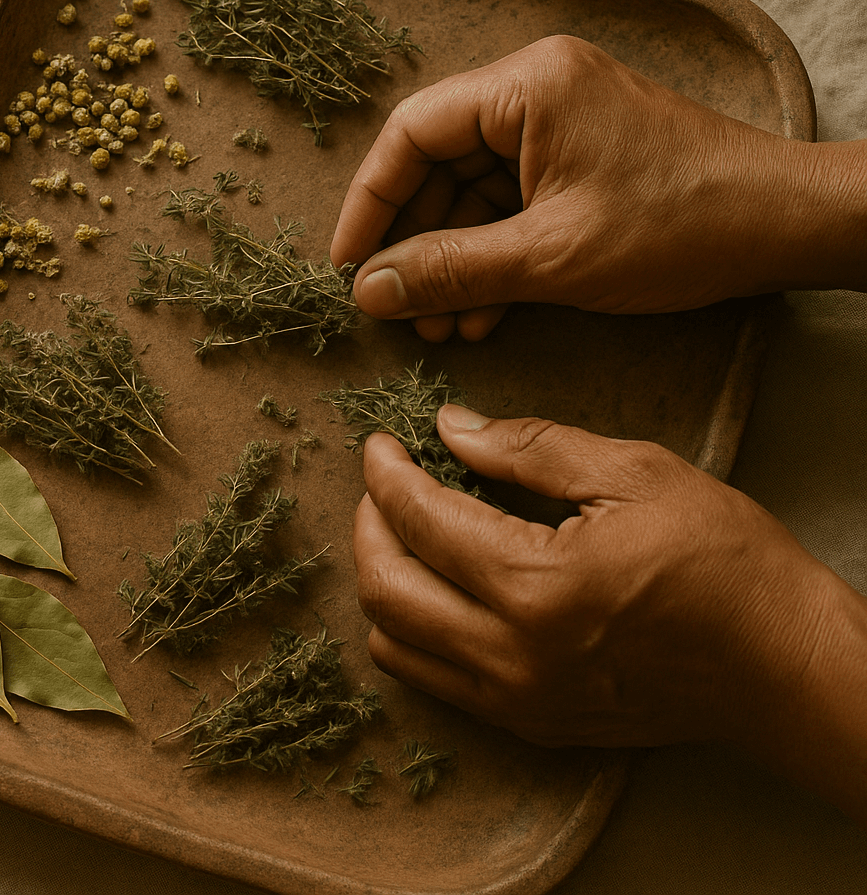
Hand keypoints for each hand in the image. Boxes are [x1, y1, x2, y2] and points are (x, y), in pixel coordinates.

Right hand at [331, 35, 863, 341]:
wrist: (783, 227)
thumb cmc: (679, 224)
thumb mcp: (550, 256)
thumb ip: (450, 270)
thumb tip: (368, 290)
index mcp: (526, 87)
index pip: (412, 133)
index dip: (370, 202)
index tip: (349, 264)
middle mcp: (535, 93)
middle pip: (437, 165)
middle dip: (415, 244)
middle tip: (397, 308)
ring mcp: (559, 126)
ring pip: (471, 194)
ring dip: (452, 262)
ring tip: (439, 328)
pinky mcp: (579, 162)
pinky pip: (510, 207)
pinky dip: (491, 259)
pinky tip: (481, 315)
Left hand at [354, 405, 841, 748]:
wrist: (784, 666)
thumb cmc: (726, 564)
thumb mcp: (636, 475)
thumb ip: (531, 449)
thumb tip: (451, 427)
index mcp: (537, 586)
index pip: (419, 522)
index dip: (384, 476)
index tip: (378, 446)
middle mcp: (513, 655)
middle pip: (384, 589)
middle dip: (368, 526)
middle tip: (383, 486)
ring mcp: (518, 700)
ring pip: (395, 645)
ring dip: (382, 582)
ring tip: (404, 534)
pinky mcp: (529, 724)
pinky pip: (434, 680)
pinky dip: (413, 631)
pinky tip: (438, 588)